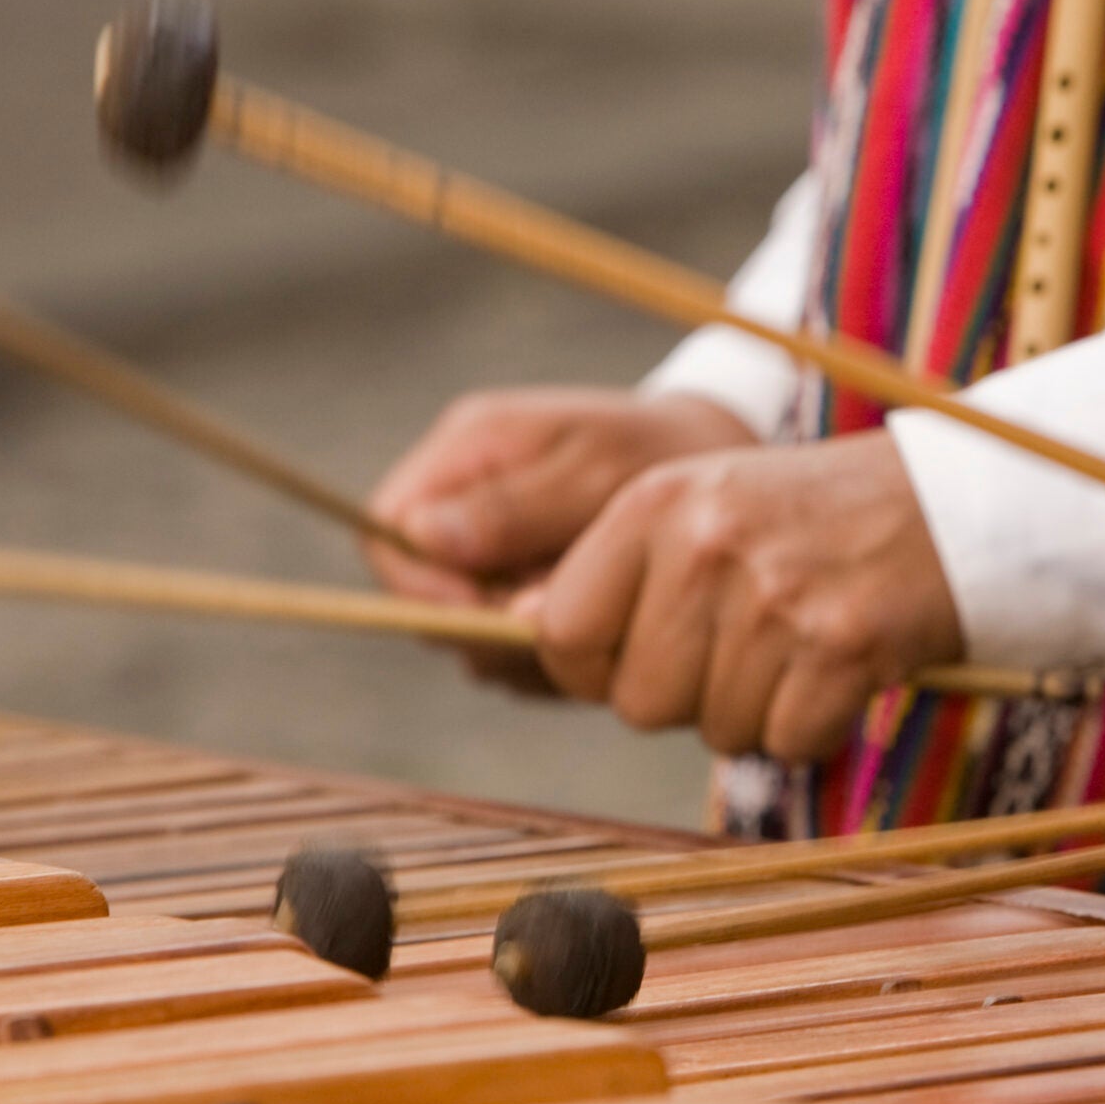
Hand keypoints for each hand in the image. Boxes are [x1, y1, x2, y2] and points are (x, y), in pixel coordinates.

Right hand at [363, 387, 757, 688]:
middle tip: (562, 621)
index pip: (385, 532)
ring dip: (517, 645)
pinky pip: (500, 643)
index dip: (424, 588)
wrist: (718, 466)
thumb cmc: (664, 456)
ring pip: (458, 628)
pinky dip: (545, 653)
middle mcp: (461, 497)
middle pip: (416, 592)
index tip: (496, 614)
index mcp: (467, 450)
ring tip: (597, 618)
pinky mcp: (514, 585)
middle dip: (481, 622)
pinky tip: (602, 631)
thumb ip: (513, 507)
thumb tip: (421, 536)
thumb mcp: (597, 474)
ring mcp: (485, 545)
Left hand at [520, 431, 964, 759]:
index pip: (559, 632)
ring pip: (713, 730)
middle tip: (745, 642)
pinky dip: (814, 725)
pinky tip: (838, 667)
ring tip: (797, 642)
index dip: (595, 665)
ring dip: (755, 710)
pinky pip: (787, 742)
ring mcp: (773, 597)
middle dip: (686, 695)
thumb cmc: (806, 523)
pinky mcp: (841, 646)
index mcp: (652, 502)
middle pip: (636, 700)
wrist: (948, 505)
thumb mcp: (701, 510)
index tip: (644, 652)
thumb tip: (518, 633)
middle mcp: (703, 544)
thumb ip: (617, 574)